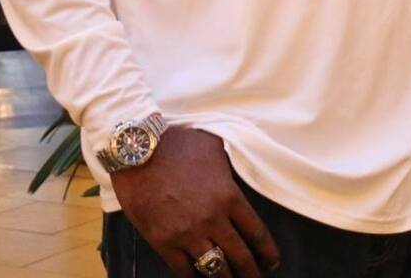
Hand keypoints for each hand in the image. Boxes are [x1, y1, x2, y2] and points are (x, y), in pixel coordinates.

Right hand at [109, 127, 279, 277]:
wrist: (138, 151)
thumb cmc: (178, 144)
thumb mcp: (215, 147)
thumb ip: (230, 166)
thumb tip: (242, 167)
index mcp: (229, 196)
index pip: (257, 233)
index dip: (268, 252)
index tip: (272, 262)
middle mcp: (212, 219)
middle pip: (240, 256)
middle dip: (251, 273)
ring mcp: (187, 233)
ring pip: (214, 268)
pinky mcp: (163, 241)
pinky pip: (183, 270)